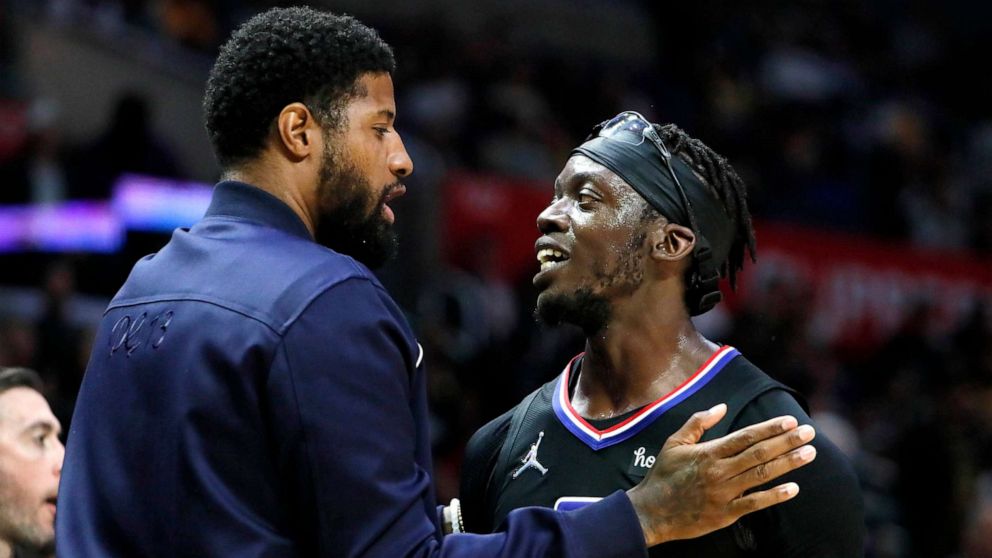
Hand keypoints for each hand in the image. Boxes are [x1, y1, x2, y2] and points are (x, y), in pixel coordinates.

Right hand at [626, 403, 815, 546]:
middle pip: (759, 453)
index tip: (790, 421)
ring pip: (761, 475)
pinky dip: (774, 496)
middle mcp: (719, 471)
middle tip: (810, 433)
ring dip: (788, 464)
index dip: (770, 428)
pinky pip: (755, 503)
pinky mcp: (726, 513)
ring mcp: (724, 493)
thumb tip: (721, 407)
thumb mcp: (674, 443)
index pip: (745, 436)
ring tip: (809, 453)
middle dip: (787, 442)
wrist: (650, 512)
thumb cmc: (662, 475)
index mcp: (708, 452)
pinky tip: (793, 488)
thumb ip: (697, 423)